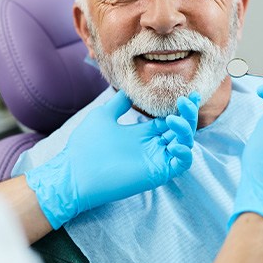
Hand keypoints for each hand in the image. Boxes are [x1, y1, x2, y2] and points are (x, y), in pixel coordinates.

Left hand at [26, 90, 199, 228]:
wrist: (74, 172)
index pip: (170, 119)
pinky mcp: (157, 173)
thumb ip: (119, 103)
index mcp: (143, 133)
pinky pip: (181, 164)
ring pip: (184, 144)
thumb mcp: (103, 115)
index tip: (188, 94)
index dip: (182, 108)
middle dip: (188, 114)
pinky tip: (175, 144)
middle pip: (181, 129)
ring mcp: (156, 159)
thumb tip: (129, 89)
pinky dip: (184, 153)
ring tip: (173, 119)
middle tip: (187, 100)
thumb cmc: (85, 145)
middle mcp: (153, 145)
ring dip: (185, 129)